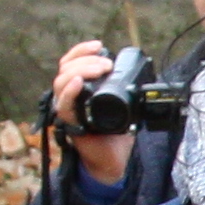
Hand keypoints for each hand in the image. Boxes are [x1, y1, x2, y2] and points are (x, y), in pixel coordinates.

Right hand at [47, 42, 130, 186]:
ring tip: (100, 70)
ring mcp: (67, 109)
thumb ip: (124, 88)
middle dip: (86, 60)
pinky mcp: (69, 123)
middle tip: (107, 64)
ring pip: (61, 82)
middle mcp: (69, 96)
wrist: (112, 159)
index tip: (99, 46)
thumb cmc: (114, 133)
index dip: (81, 50)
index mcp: (79, 88)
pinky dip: (70, 92)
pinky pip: (63, 105)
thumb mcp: (121, 104)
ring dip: (81, 71)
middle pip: (65, 68)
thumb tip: (143, 72)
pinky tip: (78, 83)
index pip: (71, 62)